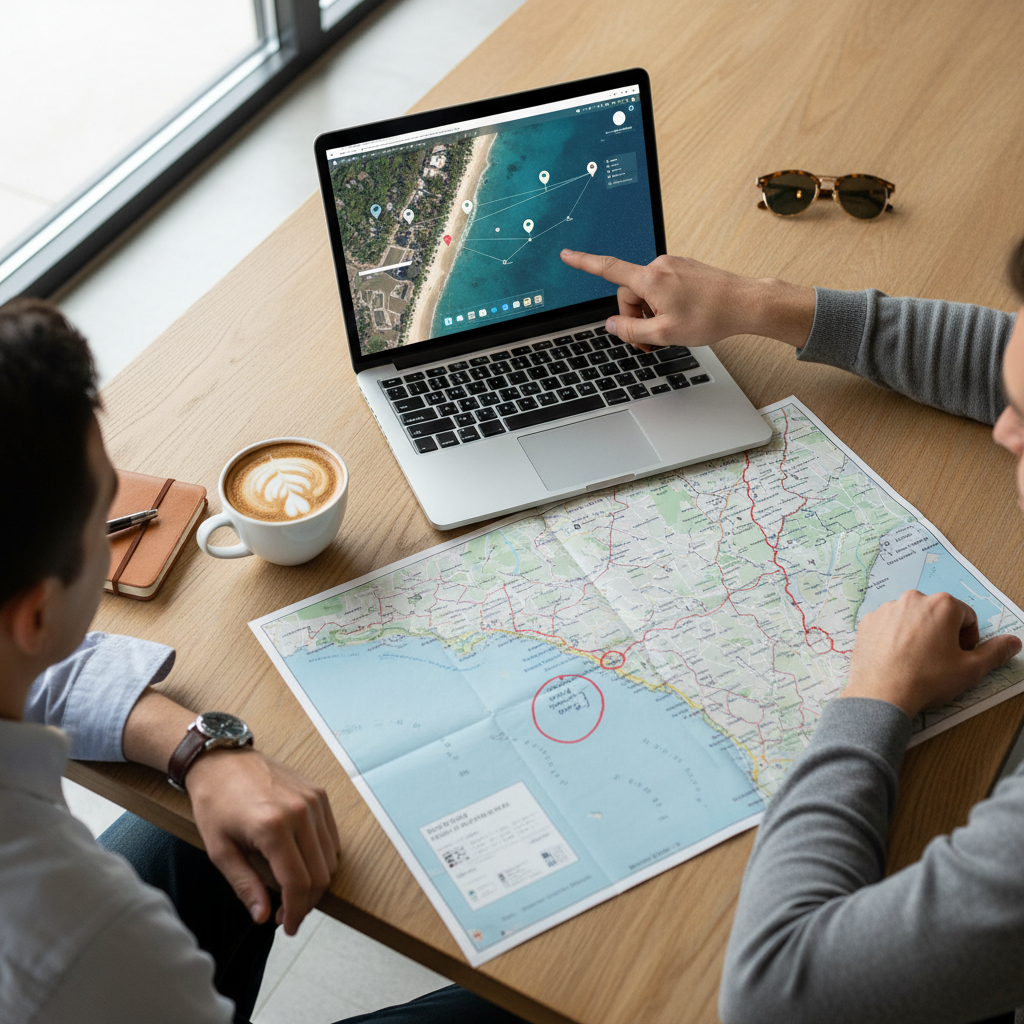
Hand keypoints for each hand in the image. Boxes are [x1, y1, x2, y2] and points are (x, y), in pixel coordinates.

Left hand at [186, 747, 339, 934]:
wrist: (222, 760)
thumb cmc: (215, 804)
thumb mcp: (220, 850)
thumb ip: (245, 885)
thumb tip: (263, 916)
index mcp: (272, 827)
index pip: (298, 883)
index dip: (296, 912)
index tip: (287, 927)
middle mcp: (300, 812)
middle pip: (320, 873)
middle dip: (307, 902)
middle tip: (288, 915)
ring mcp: (313, 800)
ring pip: (331, 857)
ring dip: (317, 882)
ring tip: (294, 892)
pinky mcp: (319, 794)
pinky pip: (331, 836)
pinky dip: (323, 858)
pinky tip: (302, 865)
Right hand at [559, 249, 814, 349]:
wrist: (746, 303)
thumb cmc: (710, 317)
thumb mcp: (664, 333)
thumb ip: (632, 331)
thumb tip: (612, 326)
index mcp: (650, 279)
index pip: (608, 269)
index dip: (584, 263)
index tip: (566, 255)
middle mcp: (659, 266)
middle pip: (629, 293)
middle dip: (634, 317)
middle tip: (648, 343)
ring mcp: (674, 266)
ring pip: (647, 292)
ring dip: (650, 314)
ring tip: (669, 333)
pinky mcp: (685, 269)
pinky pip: (663, 287)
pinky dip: (664, 305)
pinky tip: (681, 319)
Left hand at [842, 590, 1021, 717]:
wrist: (882, 693)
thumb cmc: (927, 679)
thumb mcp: (971, 669)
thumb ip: (995, 652)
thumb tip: (1014, 642)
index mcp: (942, 605)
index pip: (966, 616)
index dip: (968, 638)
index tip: (960, 656)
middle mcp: (913, 599)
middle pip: (938, 614)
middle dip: (943, 634)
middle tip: (939, 660)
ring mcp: (887, 609)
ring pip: (912, 618)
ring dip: (918, 633)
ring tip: (916, 660)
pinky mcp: (868, 621)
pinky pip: (888, 625)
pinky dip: (894, 637)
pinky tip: (896, 658)